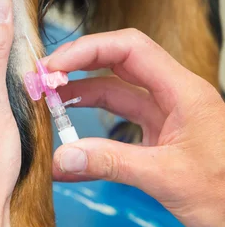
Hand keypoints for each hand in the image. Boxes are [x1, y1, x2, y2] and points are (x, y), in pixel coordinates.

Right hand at [45, 29, 224, 226]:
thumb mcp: (166, 177)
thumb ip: (112, 163)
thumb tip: (60, 158)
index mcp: (182, 90)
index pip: (129, 48)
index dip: (88, 50)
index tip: (54, 66)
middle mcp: (173, 94)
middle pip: (119, 63)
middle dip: (79, 66)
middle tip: (44, 79)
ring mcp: (166, 114)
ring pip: (117, 90)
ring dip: (83, 94)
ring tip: (49, 102)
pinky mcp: (160, 135)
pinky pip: (121, 120)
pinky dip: (94, 125)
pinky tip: (71, 137)